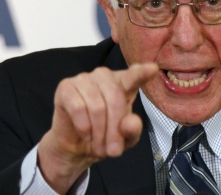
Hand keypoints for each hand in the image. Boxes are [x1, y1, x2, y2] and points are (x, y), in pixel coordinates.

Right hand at [37, 63, 158, 192]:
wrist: (77, 147)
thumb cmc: (105, 136)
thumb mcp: (125, 139)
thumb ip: (132, 130)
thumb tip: (131, 122)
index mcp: (124, 84)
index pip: (134, 75)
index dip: (142, 73)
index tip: (153, 69)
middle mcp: (105, 76)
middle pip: (115, 99)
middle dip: (114, 130)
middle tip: (113, 151)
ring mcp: (84, 78)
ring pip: (96, 106)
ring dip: (98, 132)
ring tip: (98, 145)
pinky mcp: (66, 87)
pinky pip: (78, 107)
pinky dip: (83, 126)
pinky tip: (84, 132)